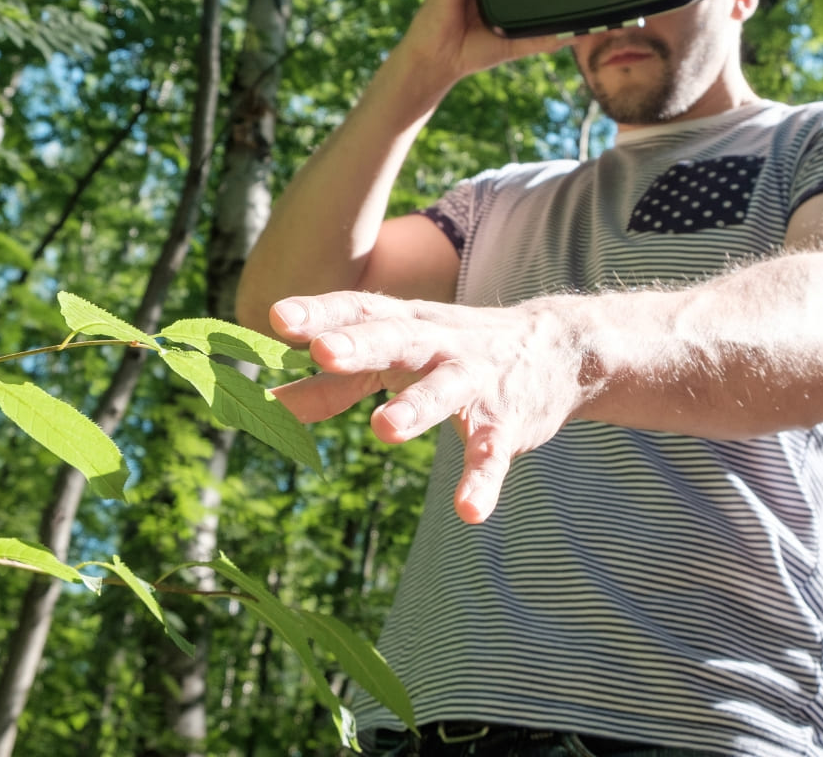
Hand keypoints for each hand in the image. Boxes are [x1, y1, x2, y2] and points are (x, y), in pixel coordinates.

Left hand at [269, 291, 586, 523]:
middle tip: (323, 351)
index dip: (320, 312)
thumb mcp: (395, 356)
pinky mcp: (506, 422)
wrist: (558, 348)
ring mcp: (475, 381)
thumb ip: (332, 382)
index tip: (278, 318)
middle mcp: (439, 345)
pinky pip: (492, 452)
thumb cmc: (453, 351)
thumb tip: (264, 403)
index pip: (359, 311)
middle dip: (360, 344)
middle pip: (397, 338)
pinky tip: (469, 511)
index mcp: (405, 325)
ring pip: (445, 390)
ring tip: (384, 429)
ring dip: (417, 407)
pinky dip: (483, 480)